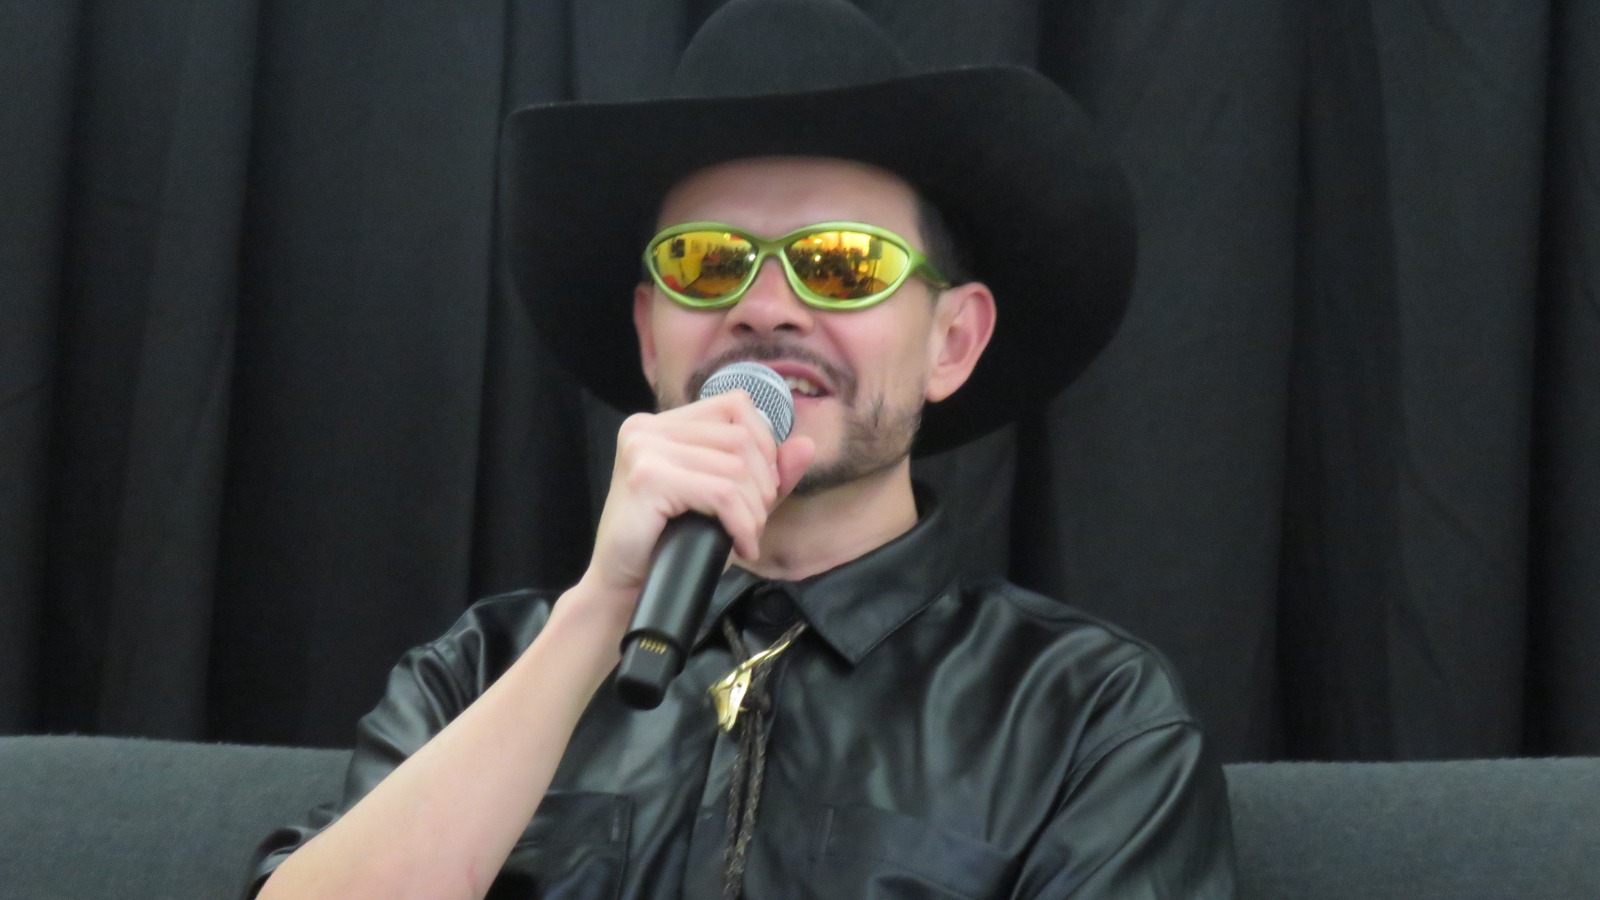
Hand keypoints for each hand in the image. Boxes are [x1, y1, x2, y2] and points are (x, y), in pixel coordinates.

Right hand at [582, 391, 814, 605]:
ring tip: (744, 537)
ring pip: (735, 467)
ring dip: (753, 512)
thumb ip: (762, 473)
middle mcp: (648, 427)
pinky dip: (741, 523)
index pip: (736, 405)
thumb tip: (806, 445)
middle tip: (753, 523)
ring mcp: (644, 448)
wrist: (625, 586)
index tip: (762, 490)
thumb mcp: (724, 502)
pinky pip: (720, 493)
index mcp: (662, 423)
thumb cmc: (670, 544)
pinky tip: (739, 546)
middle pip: (740, 437)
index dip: (764, 445)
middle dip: (762, 486)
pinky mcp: (647, 478)